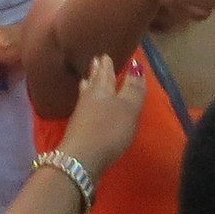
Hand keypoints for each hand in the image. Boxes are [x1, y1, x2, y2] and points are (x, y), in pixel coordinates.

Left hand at [57, 54, 146, 179]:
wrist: (81, 159)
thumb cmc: (108, 130)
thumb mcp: (128, 108)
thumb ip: (133, 89)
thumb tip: (135, 65)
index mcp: (102, 90)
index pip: (105, 73)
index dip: (107, 64)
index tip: (105, 55)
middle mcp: (89, 98)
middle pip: (93, 82)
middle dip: (96, 72)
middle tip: (95, 61)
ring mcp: (81, 115)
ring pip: (86, 95)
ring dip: (88, 86)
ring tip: (86, 79)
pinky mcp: (78, 131)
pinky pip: (83, 109)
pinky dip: (86, 103)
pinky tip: (85, 108)